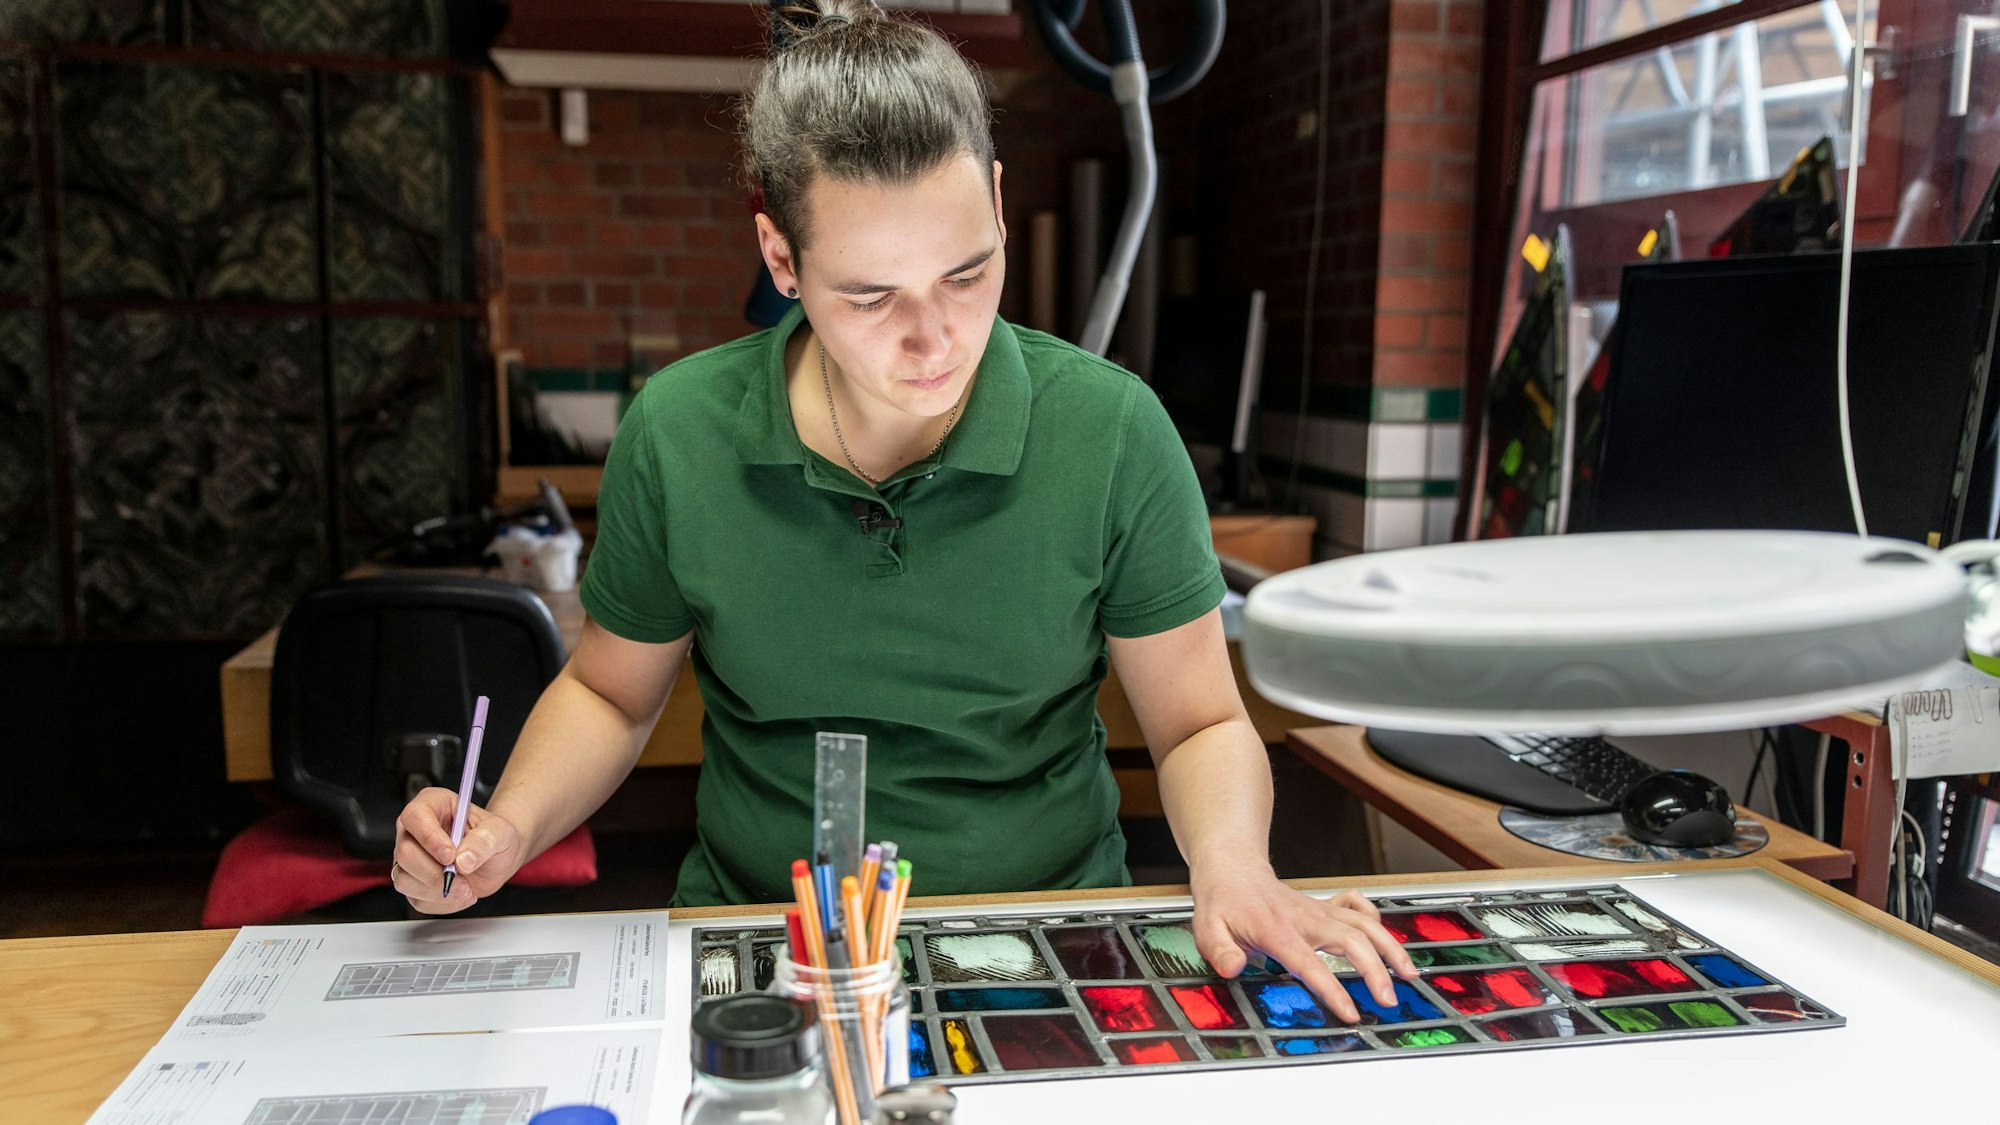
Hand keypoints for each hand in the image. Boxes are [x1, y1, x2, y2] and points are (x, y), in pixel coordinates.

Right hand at [390, 787, 525, 914]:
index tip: (450, 856)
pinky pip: (415, 899)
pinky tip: (459, 895)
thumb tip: (463, 860)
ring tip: (465, 889)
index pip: (415, 816)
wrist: (498, 858)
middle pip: (405, 853)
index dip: (429, 838)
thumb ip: (484, 841)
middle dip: (435, 874)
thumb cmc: (495, 837)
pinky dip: (440, 903)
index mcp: (433, 805)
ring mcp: (410, 857)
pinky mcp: (413, 881)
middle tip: (463, 881)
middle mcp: (415, 830)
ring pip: (404, 879)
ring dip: (437, 892)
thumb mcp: (500, 832)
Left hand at [1189, 866, 1418, 1024]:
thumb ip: (1220, 950)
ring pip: (1364, 924)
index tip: (1351, 1013)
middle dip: (1375, 971)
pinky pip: (1358, 906)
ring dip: (1389, 947)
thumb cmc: (1222, 903)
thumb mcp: (1207, 928)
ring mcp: (1319, 910)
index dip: (1332, 989)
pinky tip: (1385, 939)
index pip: (1310, 964)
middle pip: (1351, 941)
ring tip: (1409, 974)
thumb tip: (1232, 968)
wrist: (1233, 870)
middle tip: (1388, 1000)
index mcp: (1278, 930)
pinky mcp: (1326, 905)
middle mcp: (1306, 918)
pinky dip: (1376, 920)